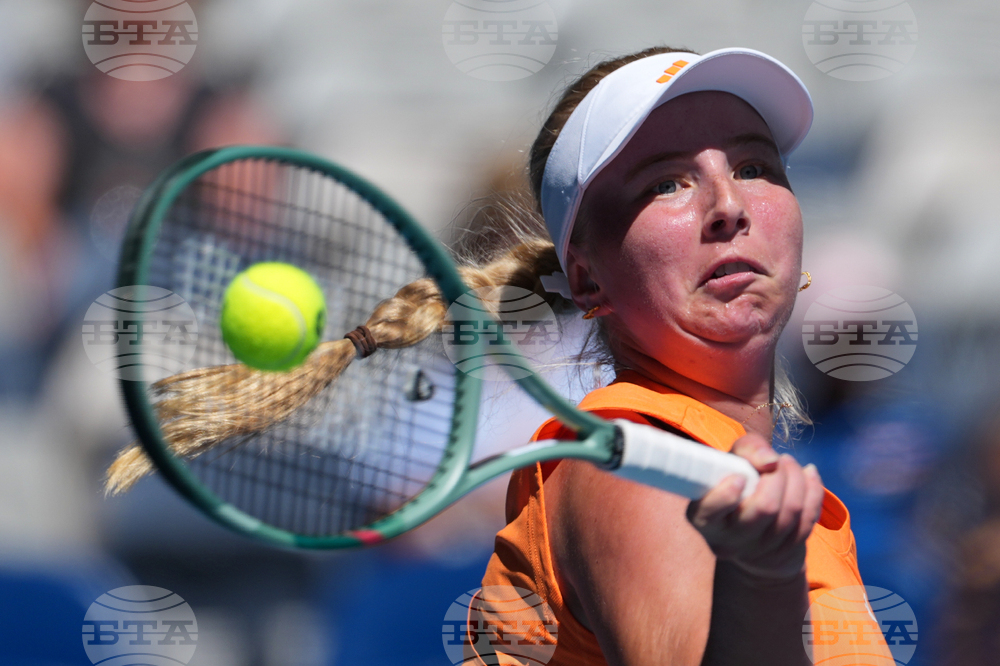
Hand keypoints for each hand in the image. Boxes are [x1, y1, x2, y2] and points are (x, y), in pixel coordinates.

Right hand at [686, 433, 824, 581]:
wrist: (749, 523)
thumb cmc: (736, 482)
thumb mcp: (731, 461)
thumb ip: (747, 451)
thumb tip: (771, 460)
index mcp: (704, 518)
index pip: (711, 511)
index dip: (727, 494)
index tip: (739, 478)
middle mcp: (729, 541)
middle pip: (765, 508)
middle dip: (778, 476)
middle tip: (777, 460)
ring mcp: (759, 551)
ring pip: (791, 513)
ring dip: (797, 480)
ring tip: (788, 463)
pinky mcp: (785, 554)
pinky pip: (807, 521)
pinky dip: (813, 492)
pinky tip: (808, 474)